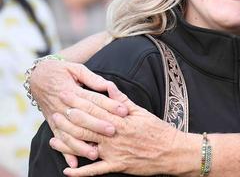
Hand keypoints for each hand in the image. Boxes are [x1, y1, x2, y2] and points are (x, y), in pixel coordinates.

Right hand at [30, 60, 128, 163]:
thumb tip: (109, 85)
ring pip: (69, 134)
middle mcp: (63, 106)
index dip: (109, 105)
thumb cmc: (61, 71)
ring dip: (82, 145)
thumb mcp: (76, 69)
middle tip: (113, 131)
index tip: (123, 110)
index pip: (93, 99)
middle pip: (83, 118)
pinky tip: (74, 164)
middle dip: (98, 125)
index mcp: (72, 91)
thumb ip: (93, 78)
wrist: (37, 77)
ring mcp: (56, 117)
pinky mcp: (52, 124)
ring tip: (95, 153)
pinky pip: (59, 140)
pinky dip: (65, 152)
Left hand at [50, 98, 184, 175]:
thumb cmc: (158, 130)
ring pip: (87, 147)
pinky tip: (67, 171)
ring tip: (52, 141)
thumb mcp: (141, 111)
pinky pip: (96, 171)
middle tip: (55, 112)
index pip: (95, 108)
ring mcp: (115, 152)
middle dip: (69, 120)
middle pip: (86, 127)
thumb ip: (122, 100)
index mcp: (121, 120)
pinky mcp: (117, 166)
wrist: (172, 151)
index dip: (78, 102)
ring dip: (68, 145)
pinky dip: (81, 172)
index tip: (66, 94)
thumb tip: (108, 86)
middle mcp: (115, 136)